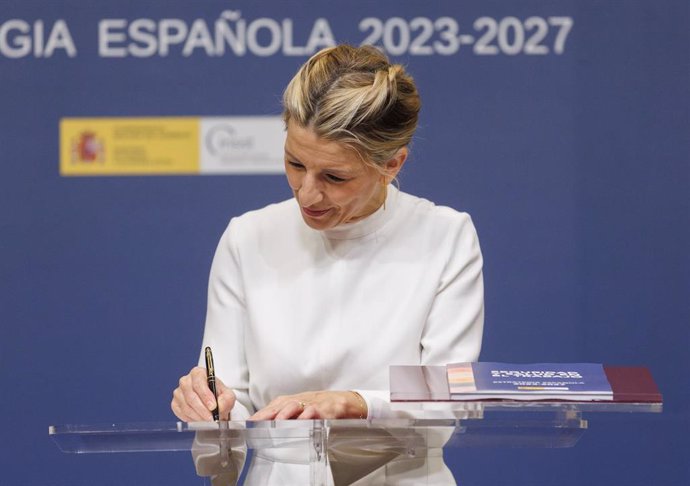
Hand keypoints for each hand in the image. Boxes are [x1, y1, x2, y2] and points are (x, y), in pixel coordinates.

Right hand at [171, 366, 235, 421]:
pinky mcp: (175, 403)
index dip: (206, 396)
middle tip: (211, 418)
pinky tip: (199, 420)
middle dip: (202, 409)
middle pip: (191, 396)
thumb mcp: (228, 395)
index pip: (199, 383)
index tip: (213, 406)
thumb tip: (219, 405)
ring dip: (198, 416)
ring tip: (207, 421)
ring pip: (186, 406)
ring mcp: (178, 392)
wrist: (213, 403)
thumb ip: (226, 399)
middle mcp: (186, 381)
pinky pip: (181, 413)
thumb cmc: (219, 396)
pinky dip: (191, 419)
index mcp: (198, 373)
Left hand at [249, 390, 366, 420]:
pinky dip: (310, 415)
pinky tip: (303, 420)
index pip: (275, 406)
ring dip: (285, 413)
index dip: (262, 414)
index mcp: (295, 401)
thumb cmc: (324, 406)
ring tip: (276, 422)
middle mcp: (303, 400)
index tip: (250, 422)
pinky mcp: (329, 408)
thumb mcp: (305, 410)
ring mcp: (315, 402)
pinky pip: (317, 410)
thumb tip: (269, 427)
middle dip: (268, 413)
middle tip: (256, 422)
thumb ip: (289, 417)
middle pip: (282, 404)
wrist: (349, 401)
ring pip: (297, 405)